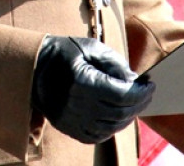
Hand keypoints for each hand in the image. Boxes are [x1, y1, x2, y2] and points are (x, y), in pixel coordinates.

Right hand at [31, 34, 154, 143]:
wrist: (32, 68)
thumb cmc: (64, 53)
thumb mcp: (90, 47)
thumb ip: (115, 63)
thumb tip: (135, 80)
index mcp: (82, 82)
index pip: (122, 95)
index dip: (141, 93)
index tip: (151, 85)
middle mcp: (76, 105)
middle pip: (120, 113)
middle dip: (139, 104)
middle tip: (147, 94)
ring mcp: (72, 121)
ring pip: (112, 127)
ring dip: (128, 116)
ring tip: (133, 102)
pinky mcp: (69, 129)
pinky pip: (98, 136)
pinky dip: (112, 127)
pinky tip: (116, 114)